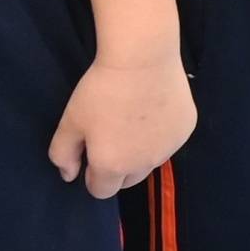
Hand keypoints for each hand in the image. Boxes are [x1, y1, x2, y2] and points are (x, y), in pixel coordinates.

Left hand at [47, 43, 194, 198]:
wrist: (143, 59)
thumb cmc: (101, 90)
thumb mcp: (70, 121)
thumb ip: (63, 154)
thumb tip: (68, 176)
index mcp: (112, 166)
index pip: (101, 191)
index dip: (92, 174)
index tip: (90, 152)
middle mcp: (144, 164)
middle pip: (129, 181)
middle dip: (118, 167)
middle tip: (111, 135)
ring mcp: (169, 148)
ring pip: (151, 161)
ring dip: (141, 151)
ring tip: (133, 119)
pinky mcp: (186, 130)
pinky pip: (169, 141)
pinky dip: (160, 133)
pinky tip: (153, 108)